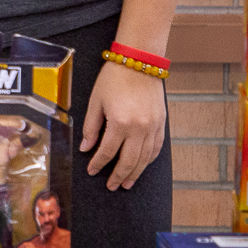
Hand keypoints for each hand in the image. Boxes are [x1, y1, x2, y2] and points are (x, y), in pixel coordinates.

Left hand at [81, 61, 166, 189]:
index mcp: (120, 123)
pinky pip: (157, 147)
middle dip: (118, 175)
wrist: (139, 62)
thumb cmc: (114, 78)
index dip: (98, 164)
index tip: (93, 171)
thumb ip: (91, 127)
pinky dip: (149, 159)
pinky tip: (143, 165)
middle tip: (112, 186)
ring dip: (136, 172)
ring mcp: (153, 126)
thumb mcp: (96, 101)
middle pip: (129, 160)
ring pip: (145, 158)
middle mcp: (139, 128)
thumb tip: (86, 148)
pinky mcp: (161, 123)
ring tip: (127, 182)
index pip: (107, 152)